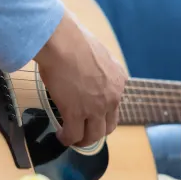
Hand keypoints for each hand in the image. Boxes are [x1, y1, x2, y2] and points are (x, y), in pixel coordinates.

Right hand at [35, 13, 126, 146]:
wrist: (63, 42)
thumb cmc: (74, 39)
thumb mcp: (98, 53)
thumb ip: (98, 66)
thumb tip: (85, 67)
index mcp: (119, 80)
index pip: (115, 104)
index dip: (103, 112)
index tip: (92, 114)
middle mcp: (113, 97)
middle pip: (109, 126)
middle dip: (97, 131)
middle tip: (84, 132)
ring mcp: (96, 108)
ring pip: (94, 135)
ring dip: (83, 140)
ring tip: (73, 139)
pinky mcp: (77, 114)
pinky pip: (73, 135)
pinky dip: (67, 139)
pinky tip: (61, 136)